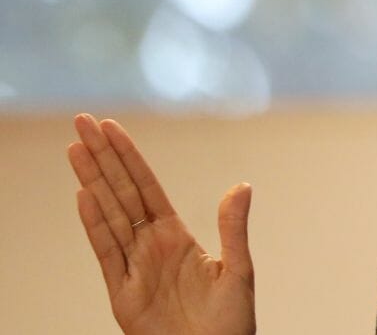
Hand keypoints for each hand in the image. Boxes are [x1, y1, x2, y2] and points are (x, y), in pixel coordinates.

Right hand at [66, 114, 255, 334]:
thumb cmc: (230, 324)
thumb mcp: (238, 271)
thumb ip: (234, 228)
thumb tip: (242, 185)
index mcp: (177, 237)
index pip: (147, 187)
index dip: (128, 157)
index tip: (111, 127)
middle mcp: (151, 246)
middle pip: (122, 192)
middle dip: (102, 157)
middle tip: (83, 121)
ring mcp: (133, 267)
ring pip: (109, 214)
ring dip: (93, 180)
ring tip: (75, 148)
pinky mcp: (122, 294)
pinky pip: (107, 252)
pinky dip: (95, 224)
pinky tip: (84, 195)